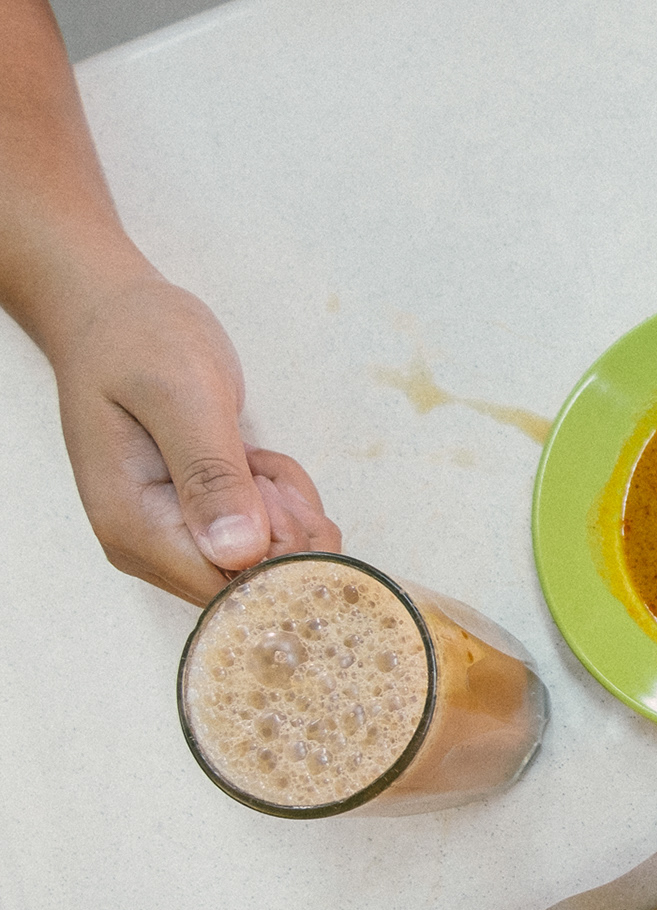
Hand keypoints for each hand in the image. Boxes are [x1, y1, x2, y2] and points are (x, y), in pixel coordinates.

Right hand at [50, 272, 339, 603]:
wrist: (116, 318)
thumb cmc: (141, 342)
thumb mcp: (183, 395)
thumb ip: (211, 474)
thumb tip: (239, 552)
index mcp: (133, 527)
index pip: (229, 589)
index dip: (277, 550)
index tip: (269, 484)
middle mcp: (147, 548)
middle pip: (254, 581)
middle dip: (285, 525)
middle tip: (259, 460)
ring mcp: (171, 538)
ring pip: (267, 559)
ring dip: (285, 507)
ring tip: (251, 452)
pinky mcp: (196, 524)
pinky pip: (263, 537)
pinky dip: (278, 500)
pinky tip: (252, 460)